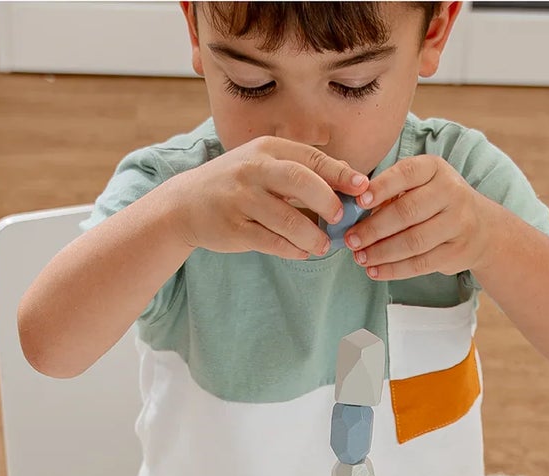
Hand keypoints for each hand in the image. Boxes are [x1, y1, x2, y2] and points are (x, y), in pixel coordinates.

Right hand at [169, 136, 368, 260]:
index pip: (311, 158)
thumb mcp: (265, 165)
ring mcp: (241, 199)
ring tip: (323, 246)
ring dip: (312, 235)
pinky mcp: (234, 228)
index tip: (362, 188)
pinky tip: (302, 252)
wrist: (186, 204)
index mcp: (267, 149)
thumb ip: (302, 168)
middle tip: (340, 218)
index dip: (340, 174)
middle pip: (301, 181)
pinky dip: (291, 250)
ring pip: (287, 219)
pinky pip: (271, 241)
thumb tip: (349, 176)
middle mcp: (254, 170)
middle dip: (327, 201)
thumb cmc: (236, 185)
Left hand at [344, 154, 497, 280]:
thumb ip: (391, 193)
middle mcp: (450, 191)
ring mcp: (457, 222)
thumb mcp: (420, 186)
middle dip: (374, 228)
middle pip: (406, 212)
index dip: (381, 187)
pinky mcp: (456, 251)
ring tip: (359, 258)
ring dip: (381, 252)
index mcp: (435, 168)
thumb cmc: (436, 204)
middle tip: (351, 240)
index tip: (359, 202)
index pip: (406, 173)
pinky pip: (420, 263)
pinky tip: (375, 271)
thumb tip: (354, 211)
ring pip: (413, 241)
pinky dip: (394, 269)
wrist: (480, 229)